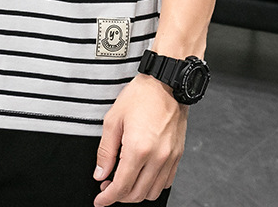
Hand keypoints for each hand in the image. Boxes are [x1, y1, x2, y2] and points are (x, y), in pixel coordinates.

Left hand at [92, 73, 187, 205]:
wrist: (166, 83)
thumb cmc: (141, 96)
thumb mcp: (113, 119)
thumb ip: (105, 151)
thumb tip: (100, 173)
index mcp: (138, 149)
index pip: (121, 187)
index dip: (108, 198)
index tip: (100, 200)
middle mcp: (157, 157)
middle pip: (136, 194)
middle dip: (119, 196)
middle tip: (107, 187)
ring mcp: (170, 158)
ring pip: (152, 192)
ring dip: (136, 193)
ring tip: (124, 180)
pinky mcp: (177, 155)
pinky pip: (166, 182)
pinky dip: (152, 185)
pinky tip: (142, 174)